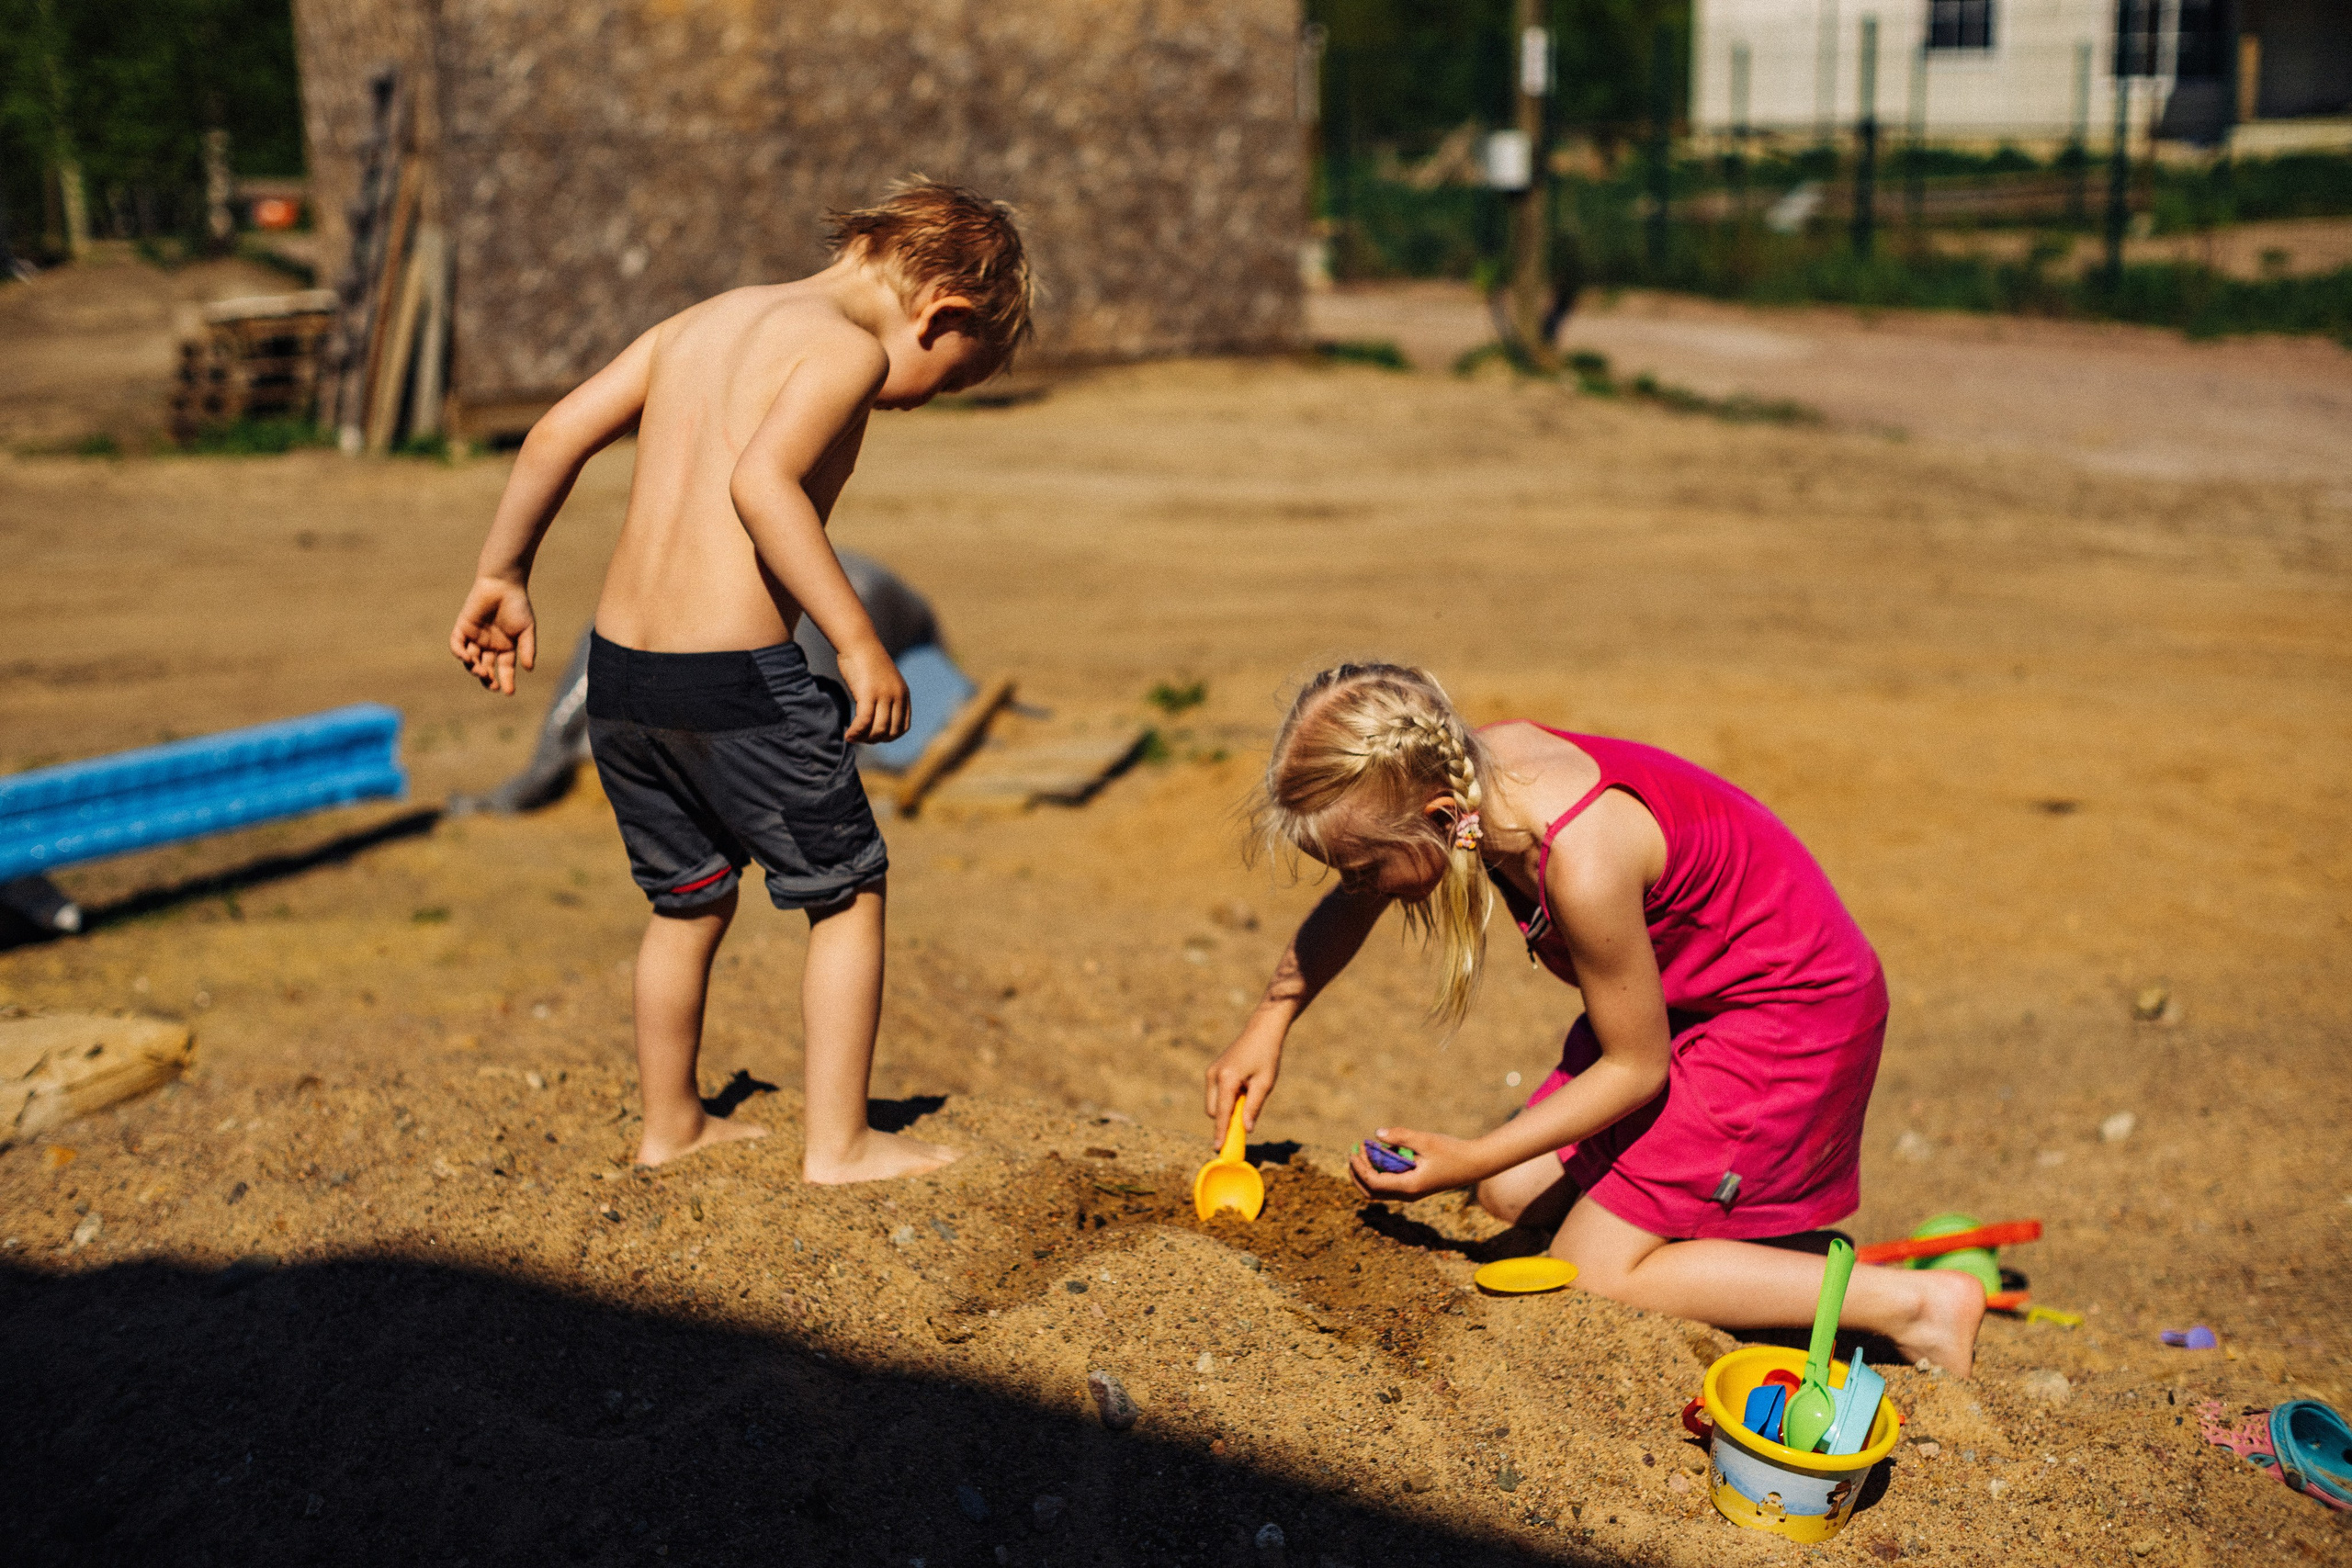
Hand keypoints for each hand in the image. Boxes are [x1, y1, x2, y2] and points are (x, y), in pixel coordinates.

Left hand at [450, 577, 535, 693]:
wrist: (502, 584)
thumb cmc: (517, 605)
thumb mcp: (526, 630)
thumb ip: (527, 649)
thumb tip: (529, 669)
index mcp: (506, 647)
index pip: (505, 669)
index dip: (507, 681)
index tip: (509, 692)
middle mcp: (489, 645)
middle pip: (486, 668)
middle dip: (488, 679)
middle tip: (493, 685)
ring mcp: (475, 637)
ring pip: (471, 660)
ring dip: (474, 669)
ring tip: (482, 672)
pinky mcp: (463, 627)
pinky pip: (457, 645)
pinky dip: (460, 653)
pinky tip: (468, 658)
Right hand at [835, 640, 908, 742]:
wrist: (858, 641)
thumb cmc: (866, 661)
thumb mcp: (883, 681)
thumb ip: (885, 698)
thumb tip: (877, 718)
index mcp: (903, 694)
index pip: (903, 727)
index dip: (888, 737)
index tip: (873, 737)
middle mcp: (897, 696)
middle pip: (890, 732)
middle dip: (875, 740)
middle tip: (860, 738)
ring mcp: (884, 695)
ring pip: (878, 730)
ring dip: (864, 739)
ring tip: (852, 737)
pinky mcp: (868, 693)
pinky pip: (864, 722)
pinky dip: (856, 732)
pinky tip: (848, 735)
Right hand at [1204, 1026, 1281, 1134]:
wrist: (1262, 1031)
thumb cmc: (1267, 1056)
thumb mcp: (1265, 1084)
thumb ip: (1253, 1107)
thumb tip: (1246, 1129)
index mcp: (1227, 1079)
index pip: (1222, 1114)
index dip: (1221, 1132)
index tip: (1218, 1148)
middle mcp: (1214, 1075)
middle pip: (1214, 1111)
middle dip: (1226, 1119)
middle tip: (1245, 1117)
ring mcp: (1211, 1072)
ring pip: (1213, 1103)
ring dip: (1227, 1108)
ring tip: (1247, 1093)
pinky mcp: (1213, 1069)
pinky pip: (1215, 1093)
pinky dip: (1226, 1098)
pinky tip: (1243, 1086)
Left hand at [1347, 1126, 1483, 1201]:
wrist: (1474, 1164)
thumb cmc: (1451, 1151)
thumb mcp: (1426, 1140)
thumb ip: (1401, 1136)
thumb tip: (1377, 1134)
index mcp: (1408, 1186)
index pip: (1373, 1182)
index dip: (1359, 1168)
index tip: (1353, 1151)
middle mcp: (1407, 1195)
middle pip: (1371, 1192)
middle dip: (1358, 1174)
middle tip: (1353, 1153)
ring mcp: (1410, 1194)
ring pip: (1379, 1191)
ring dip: (1367, 1173)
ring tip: (1364, 1150)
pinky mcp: (1414, 1188)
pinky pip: (1389, 1185)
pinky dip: (1379, 1172)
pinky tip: (1381, 1153)